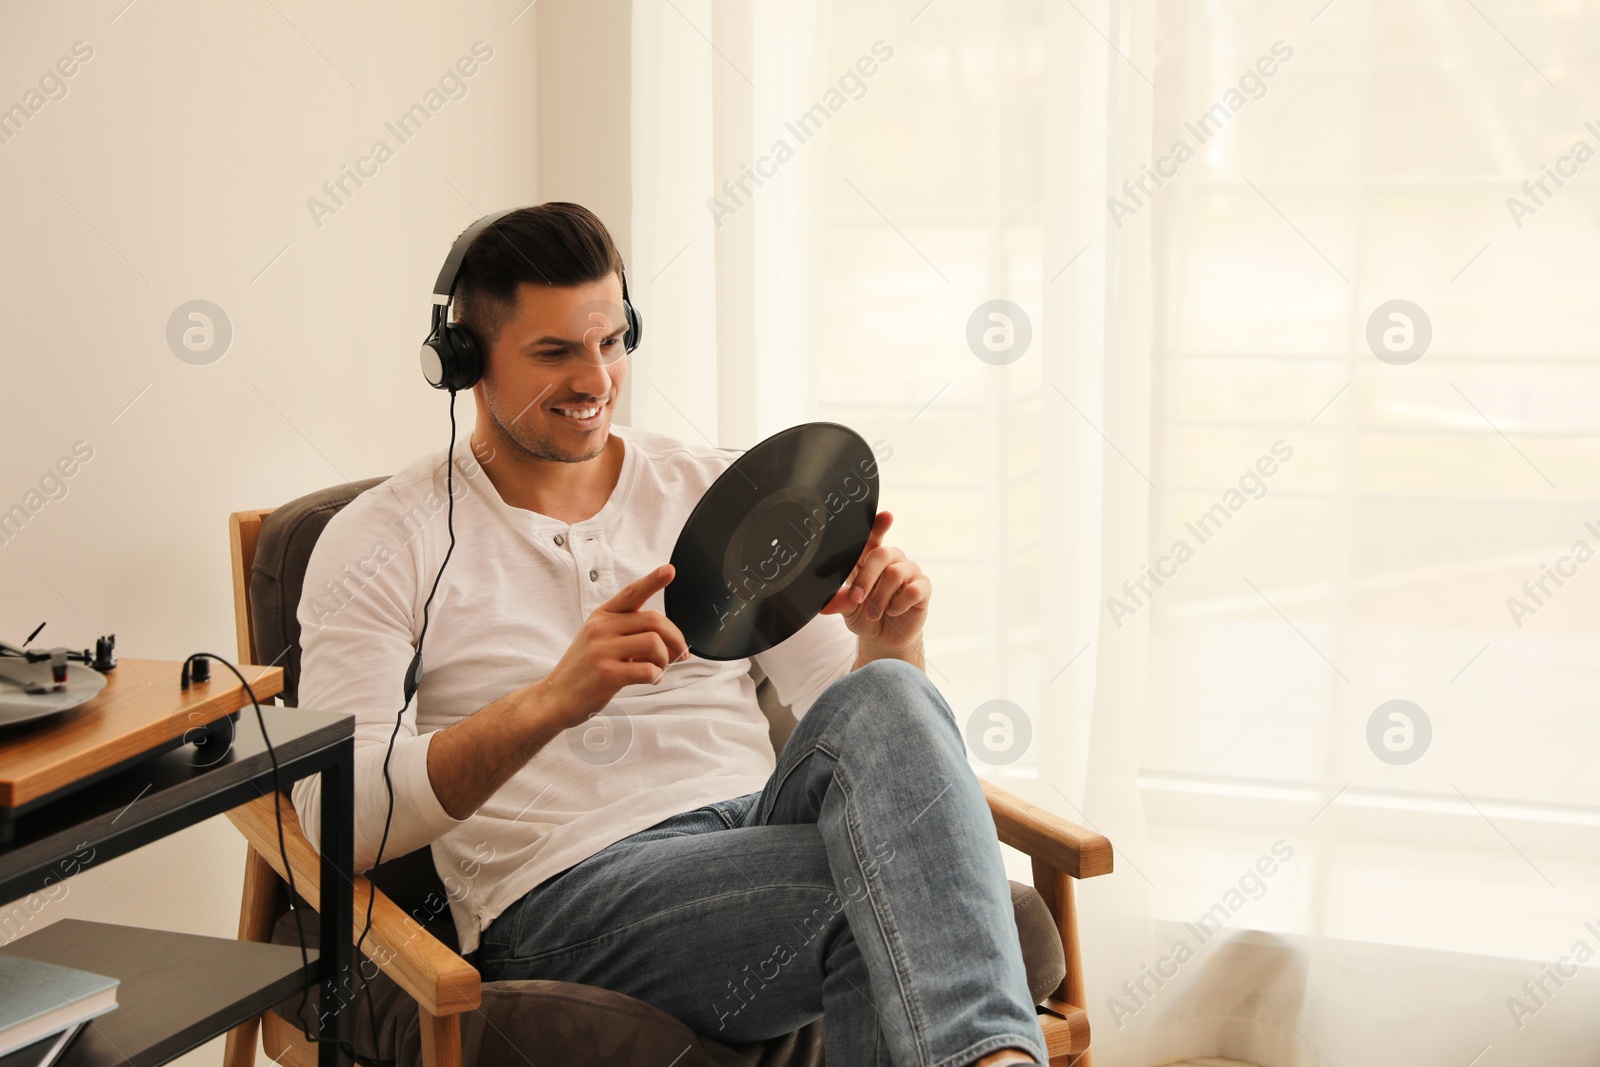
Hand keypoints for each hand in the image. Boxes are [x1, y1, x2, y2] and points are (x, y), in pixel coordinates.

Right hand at [537, 563, 689, 731]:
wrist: (555, 697)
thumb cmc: (584, 670)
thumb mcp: (598, 641)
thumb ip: (628, 634)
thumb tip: (669, 642)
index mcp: (602, 617)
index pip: (631, 593)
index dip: (652, 581)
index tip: (669, 570)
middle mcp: (601, 628)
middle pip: (654, 621)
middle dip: (675, 637)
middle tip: (680, 653)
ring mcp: (602, 650)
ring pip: (654, 643)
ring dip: (664, 659)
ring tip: (657, 669)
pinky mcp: (607, 674)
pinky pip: (648, 670)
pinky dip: (656, 676)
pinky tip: (649, 680)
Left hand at [818, 511, 929, 651]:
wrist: (884, 638)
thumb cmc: (864, 615)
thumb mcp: (849, 609)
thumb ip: (841, 602)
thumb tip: (824, 606)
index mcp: (870, 558)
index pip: (873, 537)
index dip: (878, 526)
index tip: (886, 516)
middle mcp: (892, 560)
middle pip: (881, 554)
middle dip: (866, 578)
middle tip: (857, 599)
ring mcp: (909, 572)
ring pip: (895, 574)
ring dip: (880, 598)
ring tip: (872, 614)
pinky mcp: (923, 587)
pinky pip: (913, 589)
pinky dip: (898, 604)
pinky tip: (893, 612)